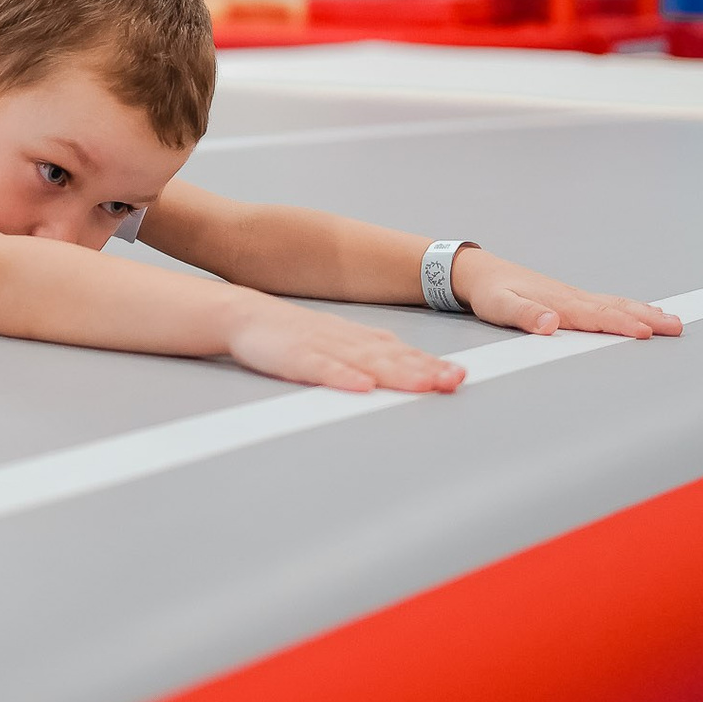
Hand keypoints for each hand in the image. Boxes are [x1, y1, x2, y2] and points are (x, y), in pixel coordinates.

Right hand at [227, 296, 466, 393]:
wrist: (244, 314)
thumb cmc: (292, 332)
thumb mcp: (336, 339)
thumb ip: (370, 352)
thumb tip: (410, 365)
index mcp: (355, 338)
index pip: (399, 352)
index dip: (429, 364)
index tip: (458, 376)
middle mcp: (345, 340)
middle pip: (390, 357)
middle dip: (424, 370)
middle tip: (454, 381)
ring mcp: (321, 347)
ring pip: (364, 362)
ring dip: (396, 374)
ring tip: (423, 385)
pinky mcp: (295, 357)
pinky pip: (322, 369)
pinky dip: (343, 377)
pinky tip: (362, 386)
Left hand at [450, 249, 679, 339]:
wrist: (480, 273)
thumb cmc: (490, 293)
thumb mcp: (500, 307)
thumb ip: (525, 315)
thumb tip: (552, 323)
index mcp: (559, 303)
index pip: (596, 316)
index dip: (622, 325)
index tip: (645, 333)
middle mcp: (571, 298)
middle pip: (615, 308)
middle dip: (647, 319)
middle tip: (677, 327)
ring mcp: (573, 297)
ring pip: (615, 304)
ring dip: (645, 312)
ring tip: (671, 321)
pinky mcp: (570, 299)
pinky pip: (606, 304)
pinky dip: (629, 308)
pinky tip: (641, 313)